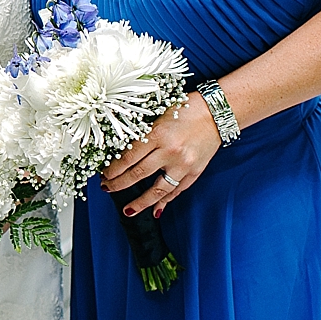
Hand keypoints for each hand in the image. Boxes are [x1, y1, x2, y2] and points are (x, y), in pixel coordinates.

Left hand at [100, 94, 220, 217]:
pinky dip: (165, 201)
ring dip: (140, 202)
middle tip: (107, 189)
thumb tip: (121, 151)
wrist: (216, 112)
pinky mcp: (194, 172)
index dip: (113, 169)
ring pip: (157, 190)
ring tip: (128, 210)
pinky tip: (155, 209)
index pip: (128, 157)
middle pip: (138, 174)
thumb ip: (143, 134)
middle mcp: (170, 151)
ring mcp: (183, 164)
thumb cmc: (186, 109)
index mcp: (158, 134)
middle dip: (119, 184)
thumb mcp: (158, 116)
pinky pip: (176, 191)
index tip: (104, 174)